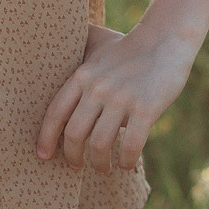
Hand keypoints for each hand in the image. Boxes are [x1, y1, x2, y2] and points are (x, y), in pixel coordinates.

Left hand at [36, 22, 197, 172]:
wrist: (165, 40)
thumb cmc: (128, 46)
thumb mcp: (97, 43)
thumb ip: (77, 50)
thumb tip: (53, 40)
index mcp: (82, 76)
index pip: (55, 112)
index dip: (46, 137)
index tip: (43, 155)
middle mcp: (97, 89)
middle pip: (74, 134)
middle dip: (73, 156)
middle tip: (77, 166)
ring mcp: (121, 99)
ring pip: (99, 145)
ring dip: (99, 164)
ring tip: (103, 168)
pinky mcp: (146, 109)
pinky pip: (131, 145)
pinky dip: (125, 161)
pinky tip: (125, 163)